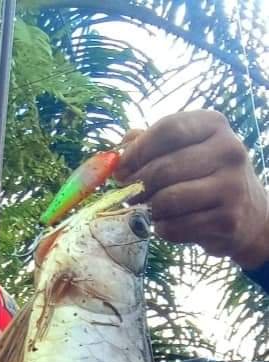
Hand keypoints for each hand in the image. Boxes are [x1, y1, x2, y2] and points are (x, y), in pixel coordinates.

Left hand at [116, 111, 268, 269]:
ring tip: (149, 210)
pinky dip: (162, 229)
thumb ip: (153, 143)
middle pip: (164, 168)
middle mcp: (228, 150)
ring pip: (168, 200)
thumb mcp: (188, 151)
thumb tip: (119, 150)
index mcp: (215, 125)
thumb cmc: (208, 178)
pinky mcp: (228, 220)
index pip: (168, 130)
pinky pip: (176, 227)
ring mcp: (231, 186)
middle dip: (138, 186)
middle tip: (128, 195)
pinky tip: (166, 225)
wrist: (250, 216)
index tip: (120, 169)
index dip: (137, 151)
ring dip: (149, 210)